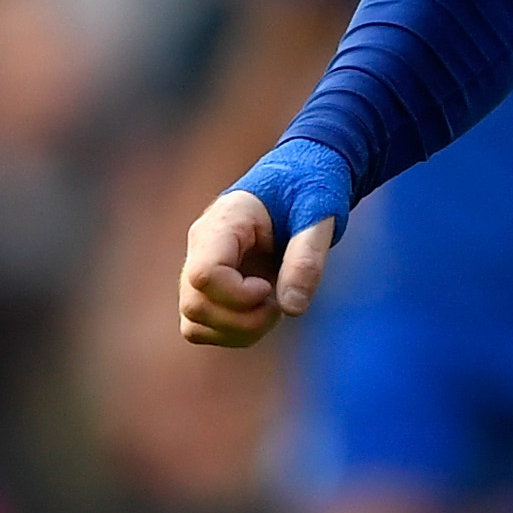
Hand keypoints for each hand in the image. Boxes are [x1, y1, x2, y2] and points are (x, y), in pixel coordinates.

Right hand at [179, 188, 340, 346]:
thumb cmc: (307, 190)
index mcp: (223, 223)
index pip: (203, 275)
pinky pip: (201, 326)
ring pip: (194, 322)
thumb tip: (291, 309)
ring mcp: (200, 267)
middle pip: (195, 305)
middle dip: (243, 320)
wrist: (299, 179)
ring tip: (274, 308)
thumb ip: (307, 259)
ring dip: (238, 330)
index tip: (270, 287)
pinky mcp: (209, 286)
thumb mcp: (318, 217)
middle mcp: (201, 246)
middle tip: (280, 304)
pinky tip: (263, 315)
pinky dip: (233, 333)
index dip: (239, 295)